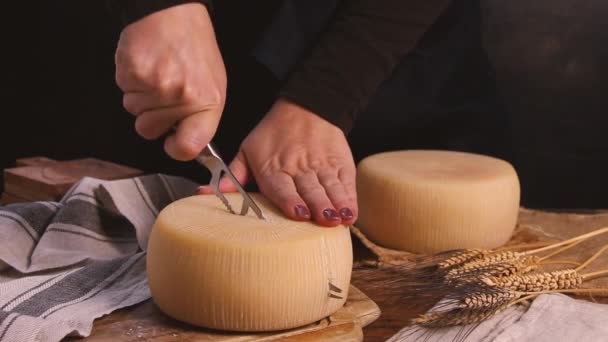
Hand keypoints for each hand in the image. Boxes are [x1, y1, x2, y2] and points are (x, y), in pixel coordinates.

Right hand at [114, 3, 225, 160]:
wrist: (174, 13)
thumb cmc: (196, 50)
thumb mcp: (213, 86)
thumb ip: (201, 118)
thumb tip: (188, 146)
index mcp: (207, 103)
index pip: (188, 147)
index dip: (177, 149)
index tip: (174, 143)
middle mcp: (181, 96)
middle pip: (148, 130)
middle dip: (152, 116)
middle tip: (165, 92)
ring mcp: (154, 85)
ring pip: (133, 111)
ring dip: (141, 97)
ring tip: (157, 73)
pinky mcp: (131, 72)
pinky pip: (122, 90)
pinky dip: (130, 81)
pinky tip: (146, 64)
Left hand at [199, 99, 357, 226]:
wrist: (308, 106)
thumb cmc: (274, 134)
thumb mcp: (249, 150)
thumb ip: (234, 175)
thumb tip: (206, 192)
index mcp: (274, 167)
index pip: (282, 186)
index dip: (290, 200)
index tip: (298, 213)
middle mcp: (299, 168)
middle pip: (309, 189)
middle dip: (317, 205)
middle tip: (323, 219)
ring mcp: (322, 166)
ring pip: (330, 187)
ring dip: (336, 204)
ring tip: (341, 218)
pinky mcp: (341, 164)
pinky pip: (345, 183)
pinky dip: (349, 199)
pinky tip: (351, 212)